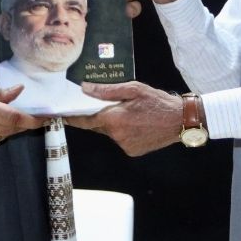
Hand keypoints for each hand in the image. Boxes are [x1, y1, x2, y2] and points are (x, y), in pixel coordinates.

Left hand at [68, 81, 183, 155]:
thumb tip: (85, 89)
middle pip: (98, 126)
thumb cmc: (158, 102)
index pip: (84, 120)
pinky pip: (121, 141)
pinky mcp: (132, 151)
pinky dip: (125, 133)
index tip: (60, 115)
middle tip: (113, 107)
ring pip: (111, 134)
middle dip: (100, 117)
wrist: (180, 120)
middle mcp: (116, 135)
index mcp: (114, 119)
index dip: (72, 118)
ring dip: (115, 125)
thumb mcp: (134, 89)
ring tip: (133, 115)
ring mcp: (124, 145)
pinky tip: (138, 125)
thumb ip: (107, 90)